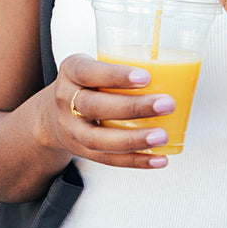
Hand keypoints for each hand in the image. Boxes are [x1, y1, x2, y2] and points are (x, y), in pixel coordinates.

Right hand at [46, 54, 178, 168]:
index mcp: (71, 71)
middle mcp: (66, 100)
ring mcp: (71, 129)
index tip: (146, 77)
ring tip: (162, 136)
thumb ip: (120, 68)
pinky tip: (158, 158)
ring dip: (133, 139)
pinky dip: (134, 161)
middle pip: (94, 106)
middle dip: (133, 107)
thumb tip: (175, 73)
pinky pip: (107, 159)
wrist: (52, 113)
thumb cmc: (85, 84)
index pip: (88, 71)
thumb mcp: (92, 66)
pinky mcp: (80, 151)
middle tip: (166, 104)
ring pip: (98, 139)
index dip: (115, 75)